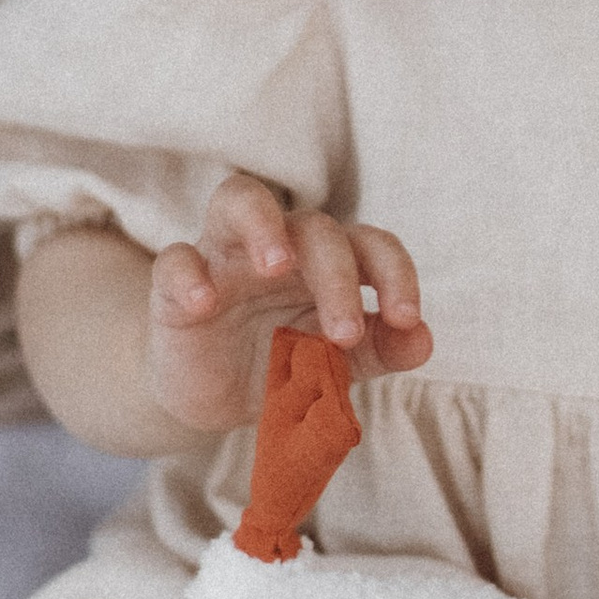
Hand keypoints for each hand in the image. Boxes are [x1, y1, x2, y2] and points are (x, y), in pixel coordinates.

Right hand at [146, 170, 433, 433]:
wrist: (212, 398)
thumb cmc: (283, 363)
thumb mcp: (337, 366)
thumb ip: (382, 348)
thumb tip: (423, 339)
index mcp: (328, 261)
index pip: (370, 244)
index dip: (394, 273)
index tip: (405, 318)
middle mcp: (281, 246)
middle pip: (315, 226)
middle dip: (337, 275)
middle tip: (344, 333)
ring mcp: (224, 257)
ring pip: (240, 199)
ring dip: (262, 225)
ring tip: (276, 264)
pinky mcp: (175, 284)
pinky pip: (176, 258)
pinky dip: (188, 274)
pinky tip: (203, 302)